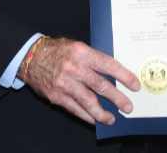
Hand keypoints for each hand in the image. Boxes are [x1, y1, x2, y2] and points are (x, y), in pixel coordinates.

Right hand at [19, 36, 140, 124]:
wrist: (31, 57)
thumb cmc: (57, 50)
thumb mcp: (77, 46)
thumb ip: (93, 58)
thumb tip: (113, 72)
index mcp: (82, 52)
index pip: (108, 65)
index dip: (123, 76)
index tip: (135, 85)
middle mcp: (74, 68)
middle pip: (101, 86)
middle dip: (117, 98)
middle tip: (128, 107)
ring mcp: (64, 83)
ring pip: (88, 101)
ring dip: (102, 112)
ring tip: (112, 119)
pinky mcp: (56, 96)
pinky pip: (75, 108)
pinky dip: (86, 115)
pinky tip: (94, 119)